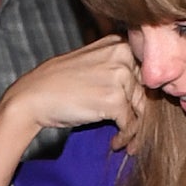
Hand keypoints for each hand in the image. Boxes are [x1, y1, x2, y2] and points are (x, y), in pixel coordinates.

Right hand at [3, 36, 144, 151]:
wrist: (34, 96)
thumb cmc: (62, 83)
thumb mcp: (93, 61)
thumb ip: (119, 66)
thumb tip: (151, 85)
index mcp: (118, 43)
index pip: (148, 71)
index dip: (148, 95)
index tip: (141, 111)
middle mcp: (121, 55)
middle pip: (147, 92)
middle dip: (142, 115)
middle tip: (133, 131)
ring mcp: (119, 77)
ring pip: (142, 111)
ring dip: (134, 130)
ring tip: (124, 140)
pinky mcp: (115, 101)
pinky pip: (132, 125)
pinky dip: (126, 138)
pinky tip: (116, 143)